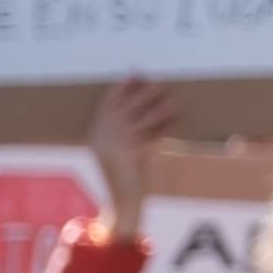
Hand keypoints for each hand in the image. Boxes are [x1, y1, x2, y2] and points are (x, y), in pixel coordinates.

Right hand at [88, 78, 178, 237]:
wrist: (122, 200)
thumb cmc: (122, 173)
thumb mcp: (115, 150)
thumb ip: (120, 129)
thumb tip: (138, 104)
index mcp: (95, 132)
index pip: (108, 102)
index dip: (122, 86)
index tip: (135, 72)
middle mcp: (104, 135)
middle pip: (125, 104)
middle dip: (143, 92)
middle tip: (160, 83)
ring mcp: (118, 144)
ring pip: (142, 117)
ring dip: (161, 108)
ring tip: (174, 101)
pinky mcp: (135, 152)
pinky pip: (153, 134)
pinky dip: (166, 127)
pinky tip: (176, 121)